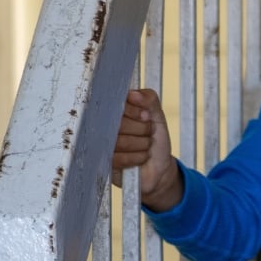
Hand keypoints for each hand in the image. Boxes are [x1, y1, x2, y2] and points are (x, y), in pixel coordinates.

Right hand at [110, 89, 182, 210]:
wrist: (159, 167)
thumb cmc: (156, 139)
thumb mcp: (157, 116)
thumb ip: (150, 100)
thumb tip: (134, 94)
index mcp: (115, 111)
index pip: (116, 104)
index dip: (134, 110)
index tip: (146, 116)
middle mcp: (104, 126)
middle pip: (118, 123)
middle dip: (141, 129)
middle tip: (148, 133)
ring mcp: (101, 145)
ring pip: (119, 141)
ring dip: (141, 144)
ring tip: (146, 146)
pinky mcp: (103, 163)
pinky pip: (118, 158)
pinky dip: (136, 158)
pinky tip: (140, 157)